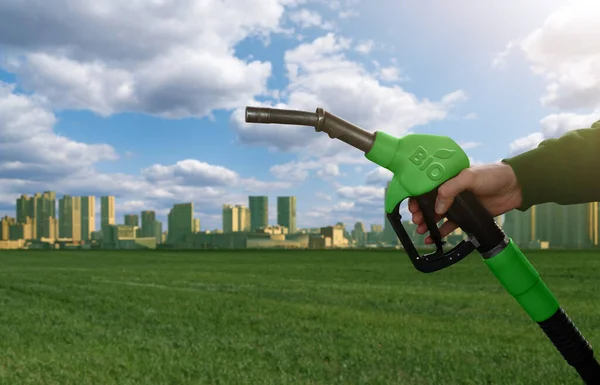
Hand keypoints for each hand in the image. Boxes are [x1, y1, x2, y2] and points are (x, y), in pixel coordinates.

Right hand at [408, 162, 522, 243]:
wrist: (515, 186)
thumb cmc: (493, 175)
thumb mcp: (469, 177)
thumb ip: (451, 189)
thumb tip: (438, 206)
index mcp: (448, 179)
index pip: (427, 188)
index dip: (417, 197)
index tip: (413, 206)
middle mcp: (451, 192)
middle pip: (430, 204)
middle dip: (421, 213)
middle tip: (417, 220)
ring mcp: (459, 205)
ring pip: (438, 216)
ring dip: (428, 224)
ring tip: (421, 230)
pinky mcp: (467, 216)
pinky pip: (451, 226)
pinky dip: (442, 233)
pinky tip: (434, 238)